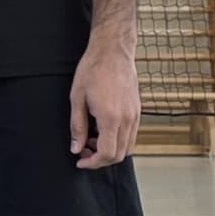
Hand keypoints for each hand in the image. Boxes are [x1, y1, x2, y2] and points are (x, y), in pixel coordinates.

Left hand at [69, 42, 138, 167]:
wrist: (113, 52)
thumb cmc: (92, 71)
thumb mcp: (77, 99)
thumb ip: (77, 126)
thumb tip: (76, 148)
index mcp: (111, 118)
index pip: (108, 154)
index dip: (93, 163)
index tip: (80, 161)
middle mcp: (128, 119)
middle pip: (120, 154)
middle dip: (100, 159)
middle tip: (82, 151)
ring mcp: (136, 115)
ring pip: (128, 146)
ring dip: (110, 150)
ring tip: (90, 140)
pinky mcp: (138, 110)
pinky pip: (131, 135)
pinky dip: (118, 140)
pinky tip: (102, 130)